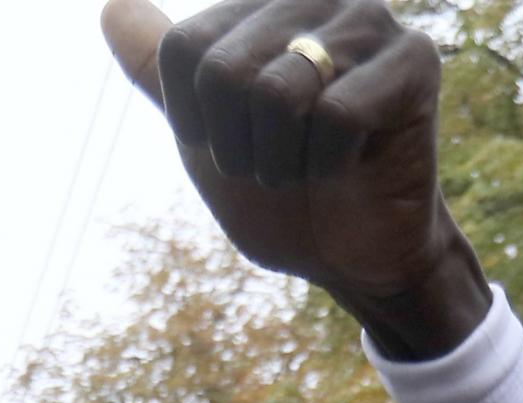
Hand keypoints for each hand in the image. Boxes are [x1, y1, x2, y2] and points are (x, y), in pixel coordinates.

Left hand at [103, 0, 489, 358]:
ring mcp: (368, 21)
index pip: (182, 49)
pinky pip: (335, 116)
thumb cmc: (280, 191)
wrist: (350, 256)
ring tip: (309, 164)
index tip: (236, 140)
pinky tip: (352, 165)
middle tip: (277, 164)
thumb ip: (158, 65)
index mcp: (259, 4)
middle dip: (238, 147)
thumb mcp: (203, 130)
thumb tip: (109, 4)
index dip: (196, 122)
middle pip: (223, 71)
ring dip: (280, 161)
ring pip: (277, 92)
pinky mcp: (414, 60)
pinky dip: (328, 164)